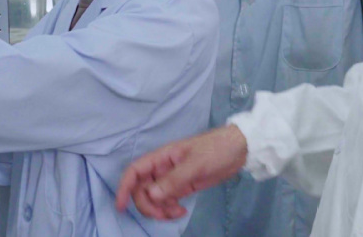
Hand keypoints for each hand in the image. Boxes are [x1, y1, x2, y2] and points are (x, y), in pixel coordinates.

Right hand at [115, 124, 247, 219]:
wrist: (241, 148)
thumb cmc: (217, 149)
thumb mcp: (196, 164)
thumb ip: (174, 180)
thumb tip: (151, 195)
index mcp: (162, 157)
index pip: (135, 171)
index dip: (124, 187)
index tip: (121, 206)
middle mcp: (163, 168)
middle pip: (142, 190)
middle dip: (147, 205)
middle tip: (164, 214)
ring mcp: (173, 178)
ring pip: (154, 198)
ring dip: (160, 209)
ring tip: (177, 212)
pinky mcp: (183, 187)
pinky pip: (167, 201)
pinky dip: (170, 209)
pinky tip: (181, 211)